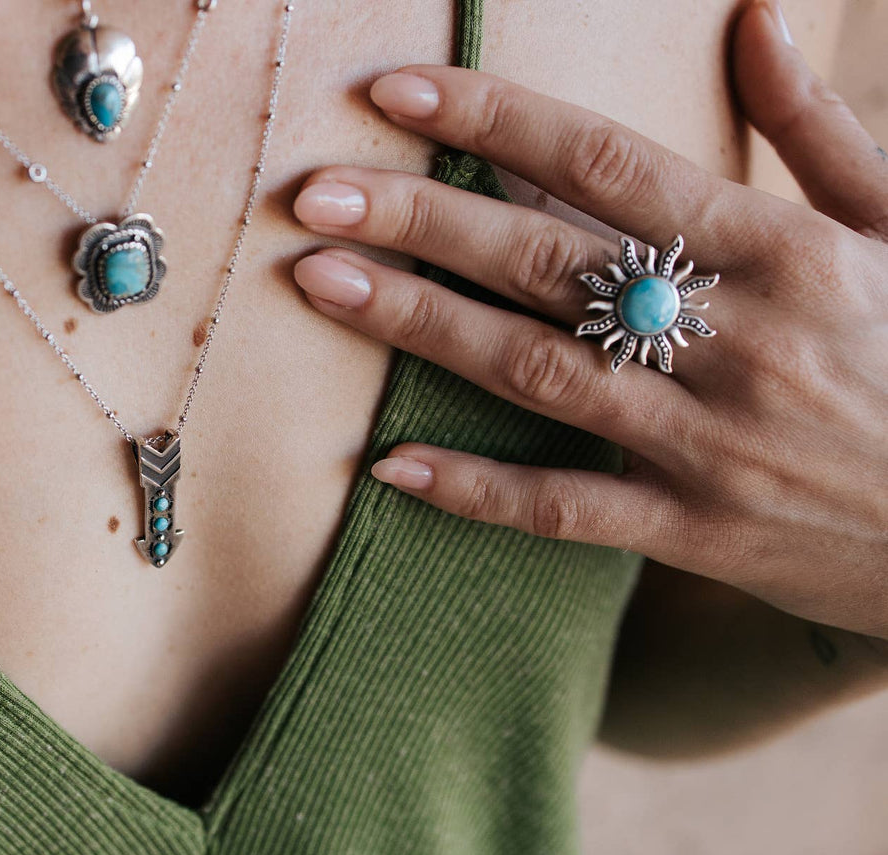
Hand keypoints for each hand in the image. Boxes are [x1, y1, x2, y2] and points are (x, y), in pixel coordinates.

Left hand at [291, 3, 887, 640]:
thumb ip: (816, 127)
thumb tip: (754, 17)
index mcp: (779, 248)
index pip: (606, 163)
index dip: (493, 122)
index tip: (395, 93)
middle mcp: (732, 337)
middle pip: (545, 262)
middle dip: (420, 220)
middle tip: (313, 195)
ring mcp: (708, 441)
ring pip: (536, 373)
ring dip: (421, 326)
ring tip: (322, 286)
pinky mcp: (696, 529)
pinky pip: (565, 509)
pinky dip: (478, 489)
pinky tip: (391, 463)